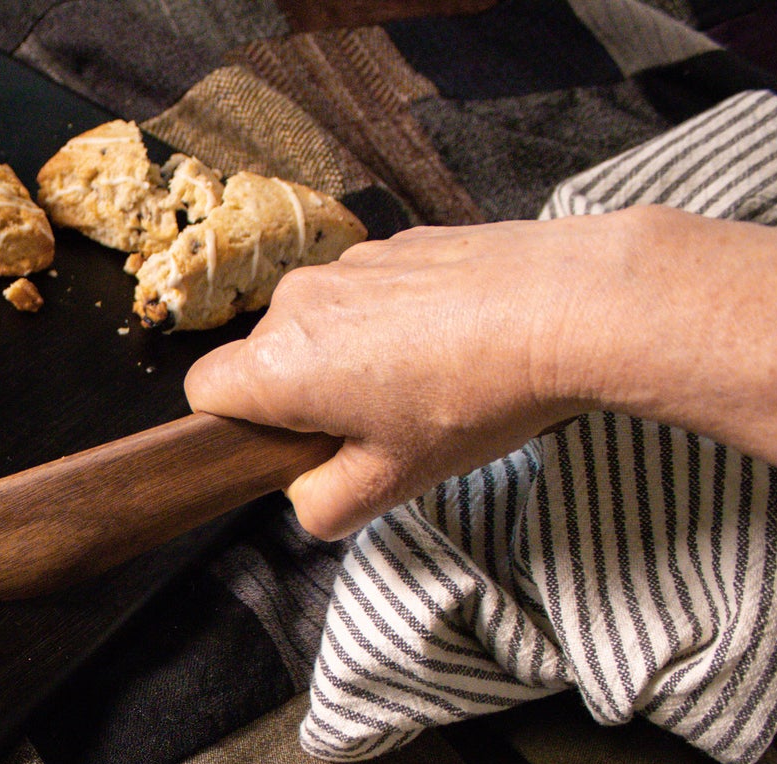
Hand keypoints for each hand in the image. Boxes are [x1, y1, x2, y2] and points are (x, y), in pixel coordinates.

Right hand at [182, 215, 631, 538]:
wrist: (570, 306)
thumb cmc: (476, 396)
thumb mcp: (394, 483)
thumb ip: (325, 507)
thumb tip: (309, 500)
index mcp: (279, 365)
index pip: (206, 394)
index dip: (240, 427)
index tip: (293, 445)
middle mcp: (298, 304)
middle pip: (269, 359)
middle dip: (308, 396)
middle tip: (380, 429)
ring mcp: (349, 265)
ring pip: (324, 324)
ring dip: (356, 357)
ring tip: (432, 384)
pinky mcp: (399, 244)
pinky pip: (371, 294)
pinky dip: (398, 320)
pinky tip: (456, 343)